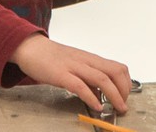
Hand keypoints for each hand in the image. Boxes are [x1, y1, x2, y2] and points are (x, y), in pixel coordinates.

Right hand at [10, 33, 131, 113]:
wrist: (30, 47)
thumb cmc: (51, 57)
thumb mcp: (74, 65)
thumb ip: (88, 78)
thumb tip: (100, 94)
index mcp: (90, 58)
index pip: (117, 67)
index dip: (126, 83)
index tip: (125, 96)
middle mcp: (85, 60)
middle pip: (114, 72)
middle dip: (124, 90)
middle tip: (122, 105)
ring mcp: (73, 66)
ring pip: (102, 78)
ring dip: (114, 95)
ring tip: (117, 108)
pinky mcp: (60, 74)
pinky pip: (80, 86)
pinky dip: (91, 98)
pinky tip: (96, 107)